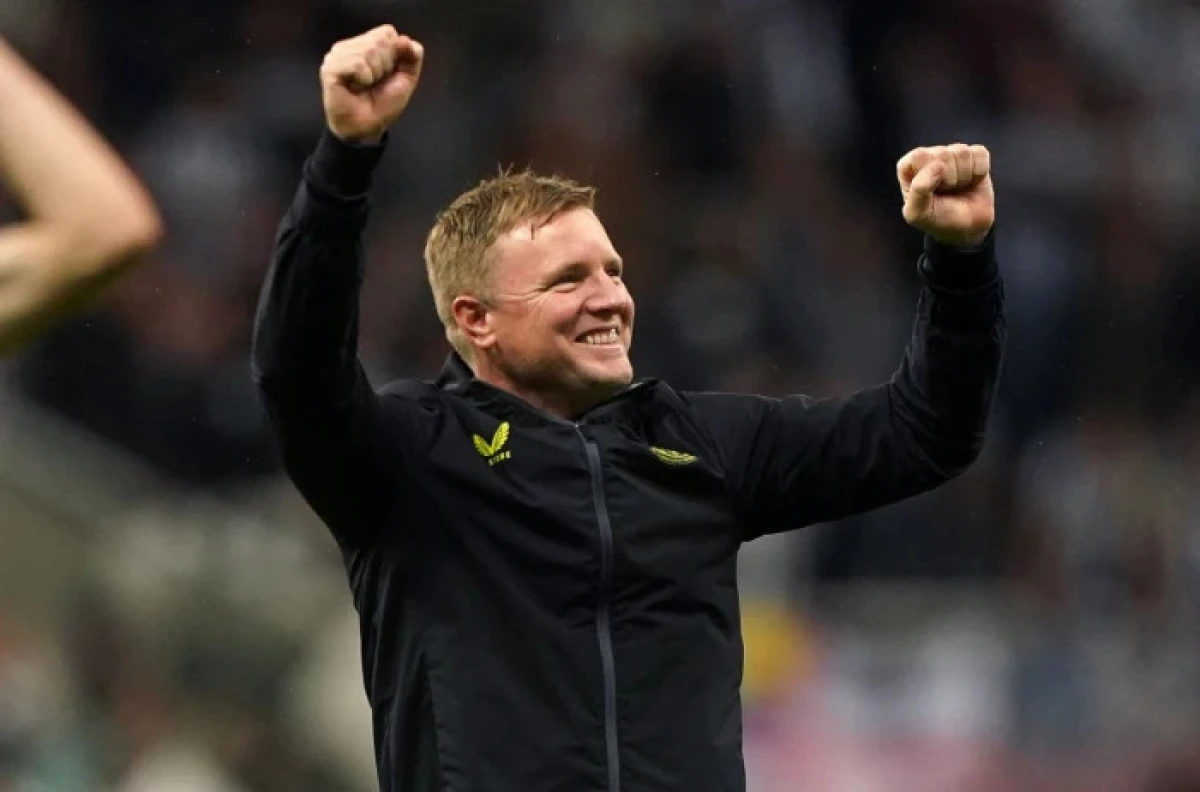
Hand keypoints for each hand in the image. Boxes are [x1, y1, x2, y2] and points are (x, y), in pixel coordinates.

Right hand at [320, 25, 423, 144]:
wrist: (367, 128)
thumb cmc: (382, 104)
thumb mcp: (406, 78)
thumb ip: (412, 56)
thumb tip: (407, 40)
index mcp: (366, 43)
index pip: (388, 32)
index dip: (394, 55)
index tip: (387, 74)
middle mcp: (350, 45)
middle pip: (379, 40)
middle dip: (385, 66)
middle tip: (374, 82)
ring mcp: (337, 55)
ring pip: (369, 50)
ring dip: (374, 75)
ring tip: (364, 86)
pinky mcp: (330, 68)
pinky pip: (358, 64)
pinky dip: (364, 79)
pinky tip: (355, 88)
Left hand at [897, 144, 993, 248]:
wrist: (966, 229)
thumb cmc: (937, 219)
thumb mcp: (918, 213)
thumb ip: (918, 190)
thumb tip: (938, 165)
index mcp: (909, 166)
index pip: (920, 155)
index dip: (930, 175)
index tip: (932, 191)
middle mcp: (929, 156)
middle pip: (944, 153)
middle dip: (949, 178)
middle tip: (946, 192)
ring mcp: (953, 153)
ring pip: (962, 152)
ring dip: (964, 176)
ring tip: (957, 188)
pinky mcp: (974, 155)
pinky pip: (980, 153)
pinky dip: (979, 171)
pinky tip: (972, 181)